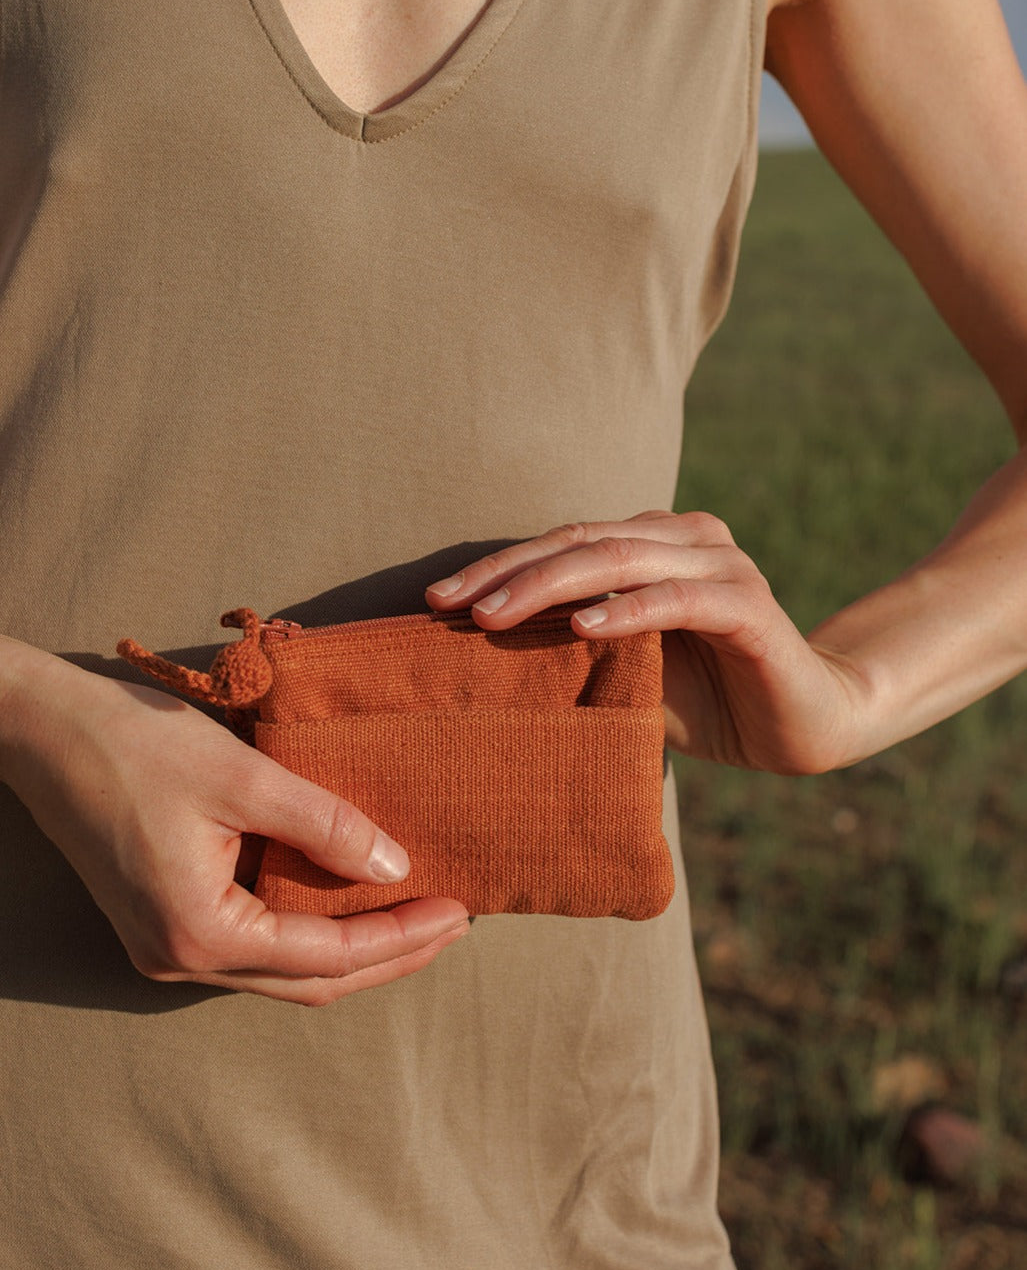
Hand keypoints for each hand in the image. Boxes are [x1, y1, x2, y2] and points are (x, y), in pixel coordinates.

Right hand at [0, 643, 468, 1001]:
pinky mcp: (162, 924)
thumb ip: (326, 826)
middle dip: (388, 956)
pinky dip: (309, 931)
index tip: (459, 910)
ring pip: (283, 971)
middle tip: (453, 922)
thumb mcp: (245, 777)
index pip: (327, 957)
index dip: (401, 937)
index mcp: (199, 933)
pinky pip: (254, 946)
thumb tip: (397, 869)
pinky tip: (348, 901)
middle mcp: (179, 959)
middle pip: (310, 982)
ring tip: (416, 915)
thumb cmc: (135, 743)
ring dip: (352, 949)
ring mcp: (165, 948)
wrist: (42, 729)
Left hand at [427, 510, 868, 774]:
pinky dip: (628, 611)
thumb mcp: (622, 673)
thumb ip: (573, 648)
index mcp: (652, 544)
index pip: (562, 543)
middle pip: (581, 541)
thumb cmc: (703, 701)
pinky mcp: (748, 605)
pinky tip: (582, 629)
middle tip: (446, 605)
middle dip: (508, 573)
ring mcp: (720, 566)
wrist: (801, 729)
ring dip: (551, 586)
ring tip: (492, 618)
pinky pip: (678, 599)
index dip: (498, 567)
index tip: (435, 600)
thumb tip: (480, 657)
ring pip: (620, 559)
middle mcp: (686, 539)